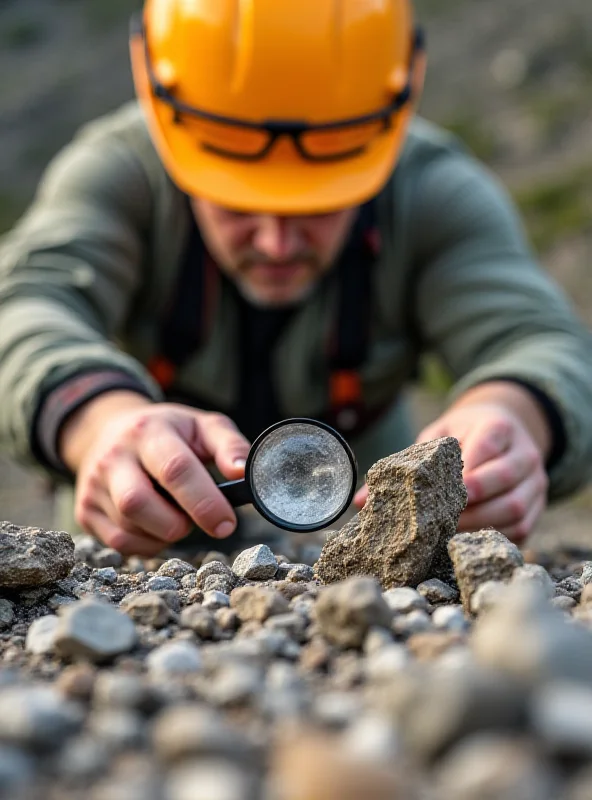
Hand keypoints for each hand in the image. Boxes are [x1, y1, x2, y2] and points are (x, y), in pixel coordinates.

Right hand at [60, 392, 249, 555]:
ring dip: (164, 535)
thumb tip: (243, 473)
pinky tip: (158, 526)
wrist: (110, 430)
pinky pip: (118, 543)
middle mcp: (114, 456)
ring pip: (128, 528)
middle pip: (138, 502)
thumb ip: (229, 446)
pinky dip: (147, 545)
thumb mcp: (203, 426)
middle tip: (203, 521)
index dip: (204, 501)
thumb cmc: (170, 433)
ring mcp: (94, 484)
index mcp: (148, 431)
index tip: (226, 524)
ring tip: (178, 515)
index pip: (174, 469)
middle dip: (179, 524)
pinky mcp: (85, 510)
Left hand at [354, 383, 550, 542]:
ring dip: (482, 524)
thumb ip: (405, 462)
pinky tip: (467, 542)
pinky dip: (496, 538)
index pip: (488, 445)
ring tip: (450, 534)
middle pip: (505, 480)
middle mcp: (523, 453)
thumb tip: (360, 501)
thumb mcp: (435, 438)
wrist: (504, 430)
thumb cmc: (462, 435)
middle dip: (474, 501)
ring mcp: (535, 481)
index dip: (468, 469)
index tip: (444, 488)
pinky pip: (523, 528)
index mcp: (498, 428)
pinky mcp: (537, 506)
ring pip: (517, 508)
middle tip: (443, 518)